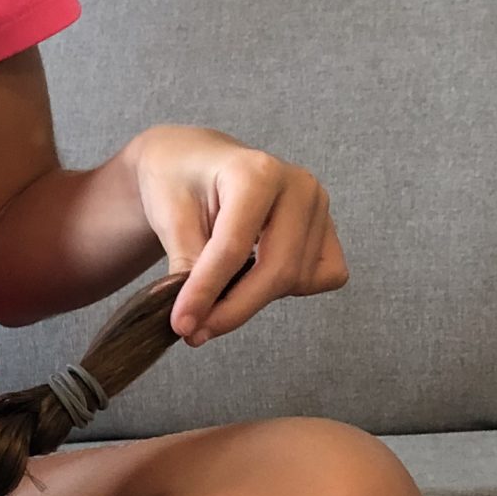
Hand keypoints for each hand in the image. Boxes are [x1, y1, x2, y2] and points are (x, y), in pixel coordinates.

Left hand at [126, 125, 346, 342]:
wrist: (196, 162)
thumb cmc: (179, 181)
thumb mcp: (168, 216)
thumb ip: (187, 264)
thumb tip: (197, 315)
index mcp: (256, 172)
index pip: (234, 247)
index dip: (207, 292)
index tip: (182, 324)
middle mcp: (298, 186)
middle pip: (277, 270)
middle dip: (234, 310)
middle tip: (195, 333)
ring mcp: (319, 207)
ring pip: (297, 279)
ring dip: (253, 301)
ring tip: (216, 297)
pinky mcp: (328, 228)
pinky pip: (323, 277)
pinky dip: (290, 289)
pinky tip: (256, 278)